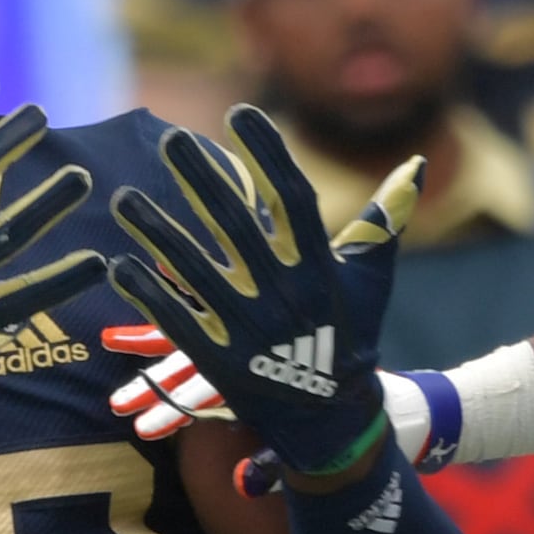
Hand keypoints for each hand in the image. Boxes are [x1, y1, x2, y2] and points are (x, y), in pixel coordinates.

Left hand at [106, 107, 420, 483]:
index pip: (293, 198)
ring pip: (196, 272)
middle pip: (238, 226)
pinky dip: (148, 295)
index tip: (239, 113)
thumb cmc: (352, 335)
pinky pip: (178, 322)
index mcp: (322, 268)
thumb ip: (386, 219)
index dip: (267, 154)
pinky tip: (117, 265)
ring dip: (157, 233)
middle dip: (203, 179)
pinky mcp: (223, 364)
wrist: (336, 420)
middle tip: (171, 140)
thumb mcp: (371, 278)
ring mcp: (252, 331)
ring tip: (122, 199)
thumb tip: (416, 164)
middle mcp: (286, 295)